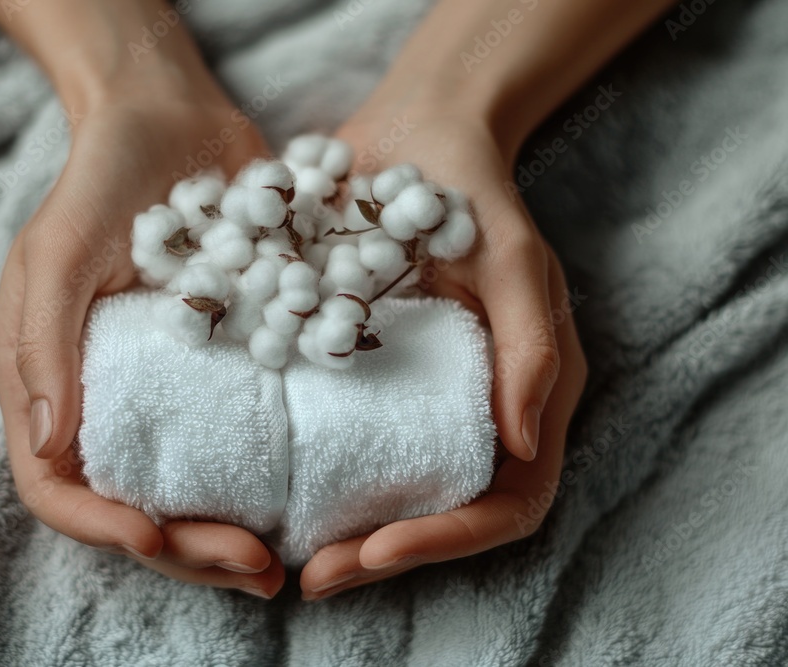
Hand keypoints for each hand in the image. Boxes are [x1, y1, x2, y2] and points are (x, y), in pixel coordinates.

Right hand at [0, 71, 284, 598]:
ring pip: (193, 488)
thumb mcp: (59, 251)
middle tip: (260, 569)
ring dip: (234, 532)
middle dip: (191, 551)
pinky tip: (314, 496)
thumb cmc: (99, 179)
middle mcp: (107, 399)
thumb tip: (50, 448)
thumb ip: (44, 346)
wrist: (171, 120)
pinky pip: (241, 438)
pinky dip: (270, 478)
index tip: (161, 540)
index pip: (60, 485)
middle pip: (135, 505)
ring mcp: (169, 389)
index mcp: (53, 383)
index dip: (103, 528)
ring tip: (289, 557)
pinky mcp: (222, 367)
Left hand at [299, 98, 587, 599]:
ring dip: (343, 535)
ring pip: (392, 495)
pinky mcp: (366, 377)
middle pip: (444, 516)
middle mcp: (475, 412)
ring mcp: (419, 399)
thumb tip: (526, 446)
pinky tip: (264, 489)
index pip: (507, 499)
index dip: (447, 539)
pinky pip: (346, 446)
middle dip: (384, 556)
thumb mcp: (514, 261)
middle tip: (315, 577)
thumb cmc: (475, 196)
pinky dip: (314, 479)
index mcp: (523, 397)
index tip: (375, 550)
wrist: (412, 140)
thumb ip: (533, 347)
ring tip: (282, 554)